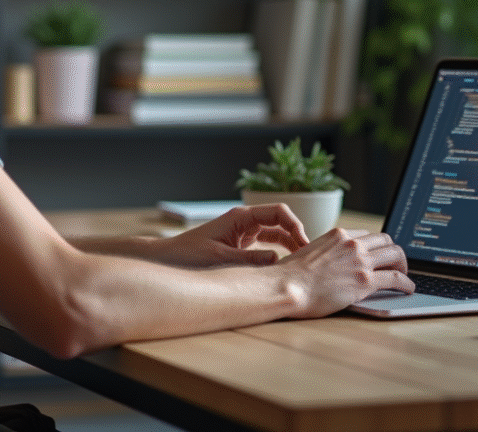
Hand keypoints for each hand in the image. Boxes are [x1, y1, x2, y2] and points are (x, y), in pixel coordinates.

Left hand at [147, 204, 308, 267]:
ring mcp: (244, 231)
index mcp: (240, 217)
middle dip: (297, 236)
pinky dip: (279, 252)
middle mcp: (245, 221)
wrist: (167, 260)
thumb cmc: (188, 256)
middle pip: (281, 221)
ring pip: (276, 233)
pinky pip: (267, 244)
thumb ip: (249, 260)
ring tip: (302, 263)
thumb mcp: (220, 260)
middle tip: (310, 257)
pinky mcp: (242, 243)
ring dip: (290, 245)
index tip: (305, 245)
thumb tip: (278, 261)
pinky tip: (287, 266)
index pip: (278, 212)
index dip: (296, 226)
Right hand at [277, 228, 414, 317]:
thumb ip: (324, 253)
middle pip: (385, 240)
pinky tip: (409, 289)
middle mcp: (352, 243)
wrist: (287, 286)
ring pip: (395, 255)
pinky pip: (396, 278)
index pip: (366, 235)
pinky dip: (407, 283)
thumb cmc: (290, 276)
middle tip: (395, 263)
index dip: (375, 246)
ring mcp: (360, 261)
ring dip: (403, 264)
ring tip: (405, 274)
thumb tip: (328, 264)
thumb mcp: (308, 252)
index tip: (377, 255)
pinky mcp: (365, 281)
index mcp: (338, 234)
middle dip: (392, 252)